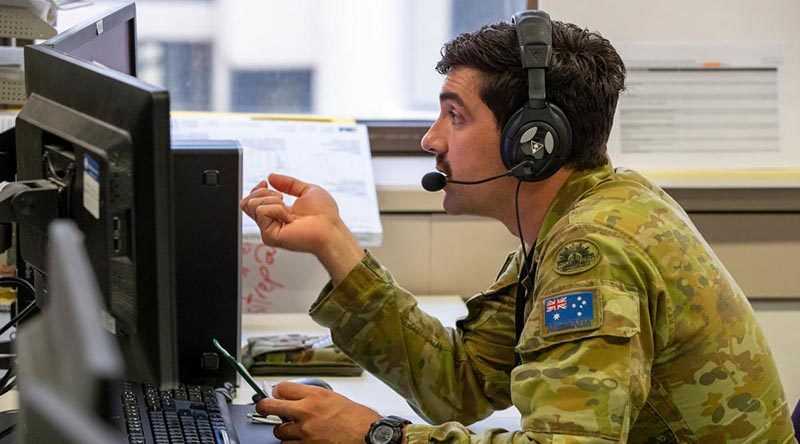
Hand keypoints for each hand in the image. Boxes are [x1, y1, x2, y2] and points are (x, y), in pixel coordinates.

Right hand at [240, 174, 363, 281]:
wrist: (330, 227)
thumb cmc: (325, 214)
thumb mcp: (306, 190)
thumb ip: (288, 183)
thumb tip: (271, 177)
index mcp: (278, 213)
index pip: (253, 201)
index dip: (256, 189)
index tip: (266, 183)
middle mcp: (271, 222)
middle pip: (247, 202)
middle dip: (263, 192)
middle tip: (282, 199)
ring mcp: (269, 230)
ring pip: (252, 205)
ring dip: (272, 200)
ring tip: (288, 210)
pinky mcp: (269, 236)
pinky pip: (262, 212)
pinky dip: (277, 209)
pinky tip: (289, 218)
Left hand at [256, 381, 380, 443]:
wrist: (367, 435)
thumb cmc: (358, 418)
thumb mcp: (334, 398)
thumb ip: (314, 396)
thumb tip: (297, 397)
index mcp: (315, 395)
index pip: (282, 387)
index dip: (277, 391)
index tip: (276, 394)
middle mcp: (307, 412)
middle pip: (270, 406)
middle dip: (264, 407)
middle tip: (264, 408)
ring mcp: (305, 432)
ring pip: (278, 431)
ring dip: (284, 431)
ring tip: (293, 430)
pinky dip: (292, 443)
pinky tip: (300, 440)